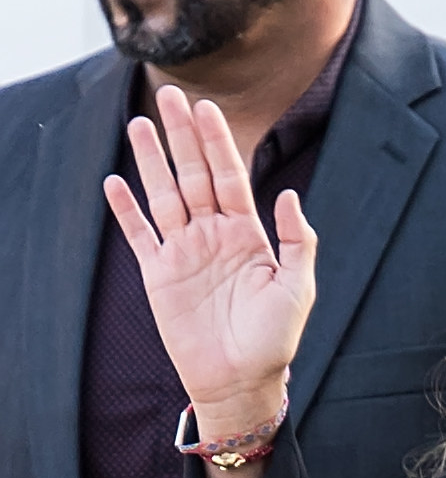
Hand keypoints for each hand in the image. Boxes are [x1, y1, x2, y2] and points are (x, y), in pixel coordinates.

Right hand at [103, 81, 314, 440]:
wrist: (241, 383)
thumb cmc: (274, 341)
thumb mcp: (297, 290)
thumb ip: (297, 242)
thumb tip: (290, 195)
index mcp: (247, 235)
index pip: (229, 178)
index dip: (218, 143)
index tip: (208, 108)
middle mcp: (213, 236)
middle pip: (193, 176)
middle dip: (182, 136)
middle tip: (169, 94)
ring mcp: (184, 253)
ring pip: (164, 196)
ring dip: (150, 161)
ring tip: (139, 123)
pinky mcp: (159, 275)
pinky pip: (140, 235)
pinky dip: (127, 210)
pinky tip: (116, 182)